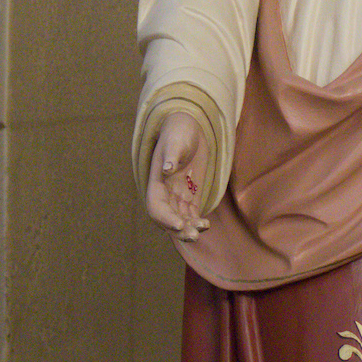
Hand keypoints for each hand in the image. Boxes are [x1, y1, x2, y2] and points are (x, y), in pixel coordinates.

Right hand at [146, 113, 209, 241]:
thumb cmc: (178, 132)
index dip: (166, 218)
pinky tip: (206, 224)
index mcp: (156, 183)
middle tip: (194, 234)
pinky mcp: (190, 195)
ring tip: (203, 228)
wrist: (189, 128)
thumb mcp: (175, 141)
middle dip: (179, 229)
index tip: (179, 224)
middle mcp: (165, 193)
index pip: (156, 208)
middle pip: (168, 219)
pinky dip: (196, 221)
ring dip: (189, 227)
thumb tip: (166, 169)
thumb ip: (171, 156)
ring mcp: (178, 195)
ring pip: (180, 219)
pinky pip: (191, 214)